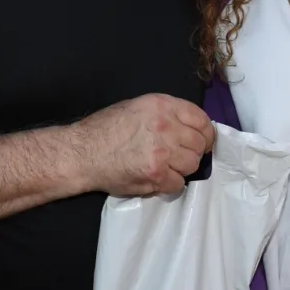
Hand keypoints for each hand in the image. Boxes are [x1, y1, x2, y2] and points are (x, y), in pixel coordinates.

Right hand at [77, 93, 215, 195]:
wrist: (83, 152)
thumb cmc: (107, 128)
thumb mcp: (138, 108)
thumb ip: (166, 114)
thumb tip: (190, 129)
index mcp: (163, 105)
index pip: (201, 119)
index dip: (206, 133)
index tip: (203, 141)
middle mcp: (166, 126)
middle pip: (200, 144)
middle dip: (193, 152)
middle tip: (179, 157)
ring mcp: (163, 151)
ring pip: (192, 165)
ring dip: (182, 168)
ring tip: (166, 167)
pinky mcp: (156, 174)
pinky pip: (178, 183)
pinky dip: (170, 184)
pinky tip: (157, 178)